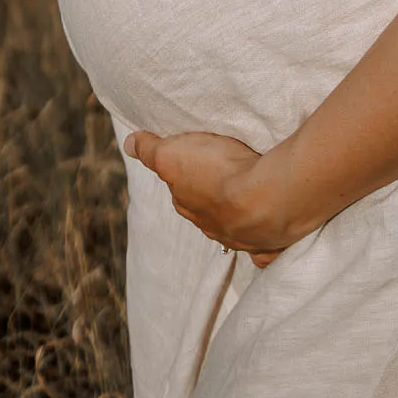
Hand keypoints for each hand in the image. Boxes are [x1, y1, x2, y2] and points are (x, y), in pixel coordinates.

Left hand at [122, 128, 292, 267]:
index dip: (186, 176)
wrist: (265, 199)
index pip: (181, 193)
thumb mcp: (173, 153)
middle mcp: (212, 228)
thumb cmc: (218, 173)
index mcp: (190, 207)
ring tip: (247, 197)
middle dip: (210, 197)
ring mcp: (242, 239)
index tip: (195, 161)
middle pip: (206, 212)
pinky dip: (261, 248)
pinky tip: (264, 240)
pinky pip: (262, 252)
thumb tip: (130, 144)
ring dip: (237, 216)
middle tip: (221, 175)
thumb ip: (151, 150)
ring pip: (234, 229)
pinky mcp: (268, 244)